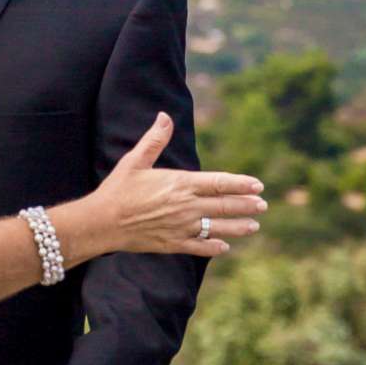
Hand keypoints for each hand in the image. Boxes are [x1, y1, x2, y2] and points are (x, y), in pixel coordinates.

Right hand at [89, 113, 265, 256]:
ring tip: (254, 226)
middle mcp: (186, 206)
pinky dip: (214, 247)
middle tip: (263, 205)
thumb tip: (165, 116)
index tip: (258, 185)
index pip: (219, 183)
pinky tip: (224, 247)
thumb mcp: (135, 160)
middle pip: (224, 206)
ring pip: (217, 228)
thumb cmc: (118, 188)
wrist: (103, 222)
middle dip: (246, 205)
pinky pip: (200, 247)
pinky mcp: (173, 244)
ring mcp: (182, 227)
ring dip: (238, 227)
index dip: (240, 184)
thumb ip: (154, 140)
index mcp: (180, 183)